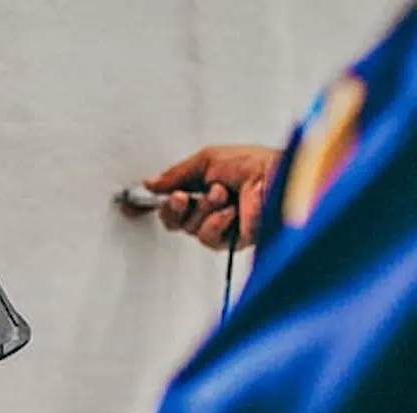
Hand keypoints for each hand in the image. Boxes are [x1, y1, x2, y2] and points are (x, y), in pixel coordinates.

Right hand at [137, 145, 280, 249]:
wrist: (276, 177)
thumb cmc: (253, 163)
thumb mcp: (206, 160)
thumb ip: (175, 174)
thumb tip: (150, 183)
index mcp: (205, 187)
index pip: (173, 203)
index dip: (160, 202)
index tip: (147, 199)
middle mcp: (212, 208)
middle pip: (175, 221)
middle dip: (174, 207)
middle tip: (181, 197)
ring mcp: (222, 225)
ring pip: (190, 229)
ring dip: (203, 209)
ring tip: (221, 194)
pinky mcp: (233, 240)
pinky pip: (208, 238)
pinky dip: (216, 222)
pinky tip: (230, 211)